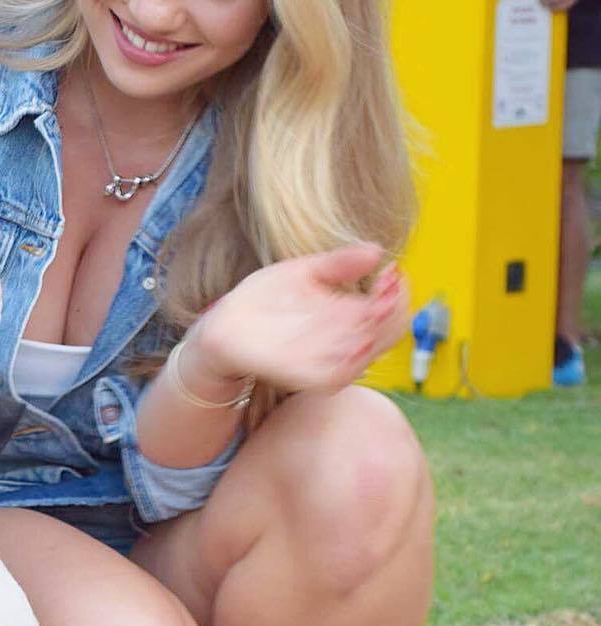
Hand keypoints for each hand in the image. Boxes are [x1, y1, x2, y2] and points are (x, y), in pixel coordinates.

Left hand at [187, 243, 409, 394]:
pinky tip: (350, 340)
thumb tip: (376, 250)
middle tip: (384, 291)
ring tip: (371, 311)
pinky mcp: (299, 374)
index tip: (394, 273)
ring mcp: (323, 360)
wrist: (225, 323)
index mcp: (348, 318)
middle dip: (391, 314)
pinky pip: (331, 376)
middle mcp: (342, 342)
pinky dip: (344, 362)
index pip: (392, 314)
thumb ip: (338, 264)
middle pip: (385, 335)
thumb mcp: (303, 273)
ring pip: (363, 357)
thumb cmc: (266, 299)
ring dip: (372, 337)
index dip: (401, 296)